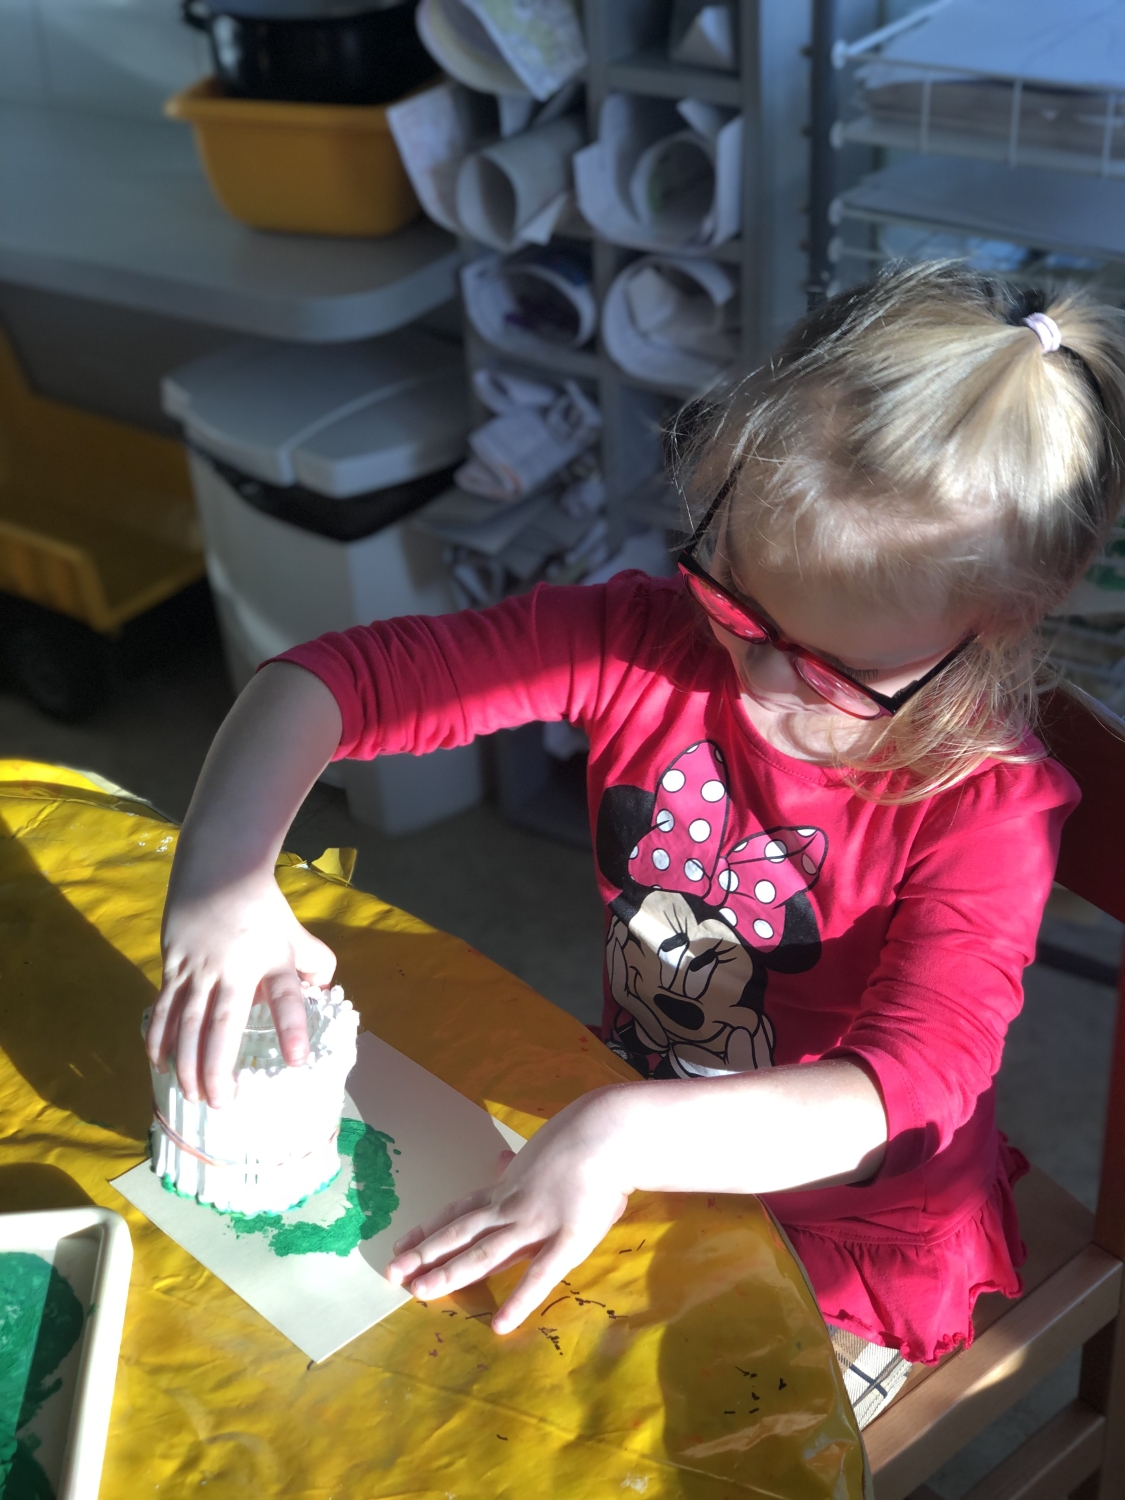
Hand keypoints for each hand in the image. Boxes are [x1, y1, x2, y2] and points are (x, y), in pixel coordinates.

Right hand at [147, 876, 335, 1106]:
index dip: (292, 1029)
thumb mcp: (297, 933)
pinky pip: (165, 1008)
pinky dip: (160, 1039)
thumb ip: (315, 964)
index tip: (297, 1060)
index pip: (286, 998)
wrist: (219, 869)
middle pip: (224, 1024)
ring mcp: (199, 967)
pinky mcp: (173, 963)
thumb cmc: (263, 908)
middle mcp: (234, 968)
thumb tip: (324, 993)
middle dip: (219, 1068)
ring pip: (188, 1023)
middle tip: (221, 1103)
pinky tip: (159, 1065)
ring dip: (187, 1063)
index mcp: (272, 961)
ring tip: (192, 1095)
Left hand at [385, 1089, 629, 1333]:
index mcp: (504, 1188)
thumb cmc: (577, 1142)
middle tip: (393, 1274)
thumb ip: (516, 1166)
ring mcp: (535, 1225)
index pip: (457, 1212)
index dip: (428, 1231)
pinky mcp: (566, 1241)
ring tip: (421, 1292)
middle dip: (425, 1254)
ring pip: (485, 1253)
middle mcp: (510, 1207)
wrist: (609, 1134)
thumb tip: (496, 1159)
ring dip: (451, 1273)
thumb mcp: (537, 1152)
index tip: (399, 1244)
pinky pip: (539, 1276)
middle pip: (460, 1233)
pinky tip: (499, 1324)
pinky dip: (518, 1300)